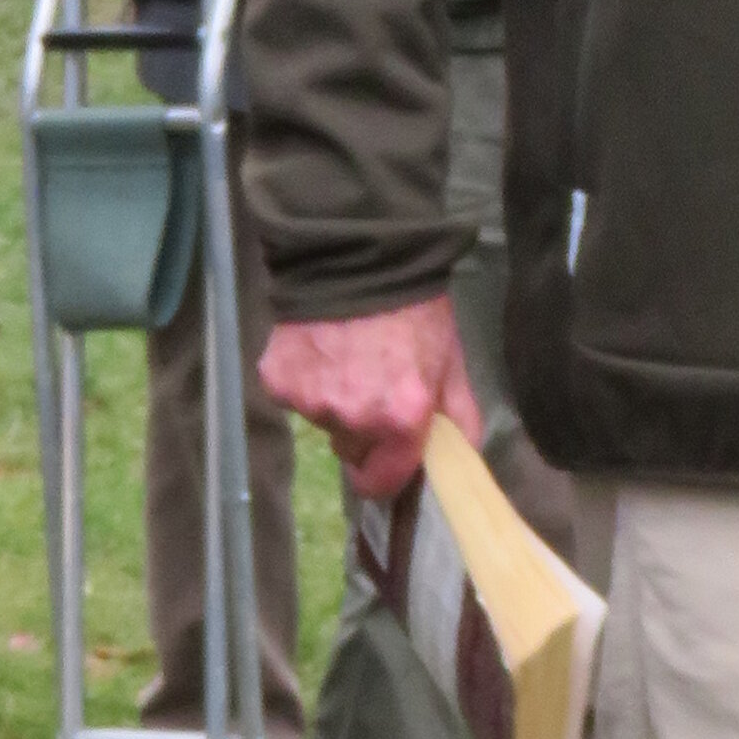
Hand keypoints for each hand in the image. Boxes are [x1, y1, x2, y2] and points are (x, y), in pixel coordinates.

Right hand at [262, 296, 480, 502]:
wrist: (357, 255)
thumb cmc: (414, 311)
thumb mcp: (451, 362)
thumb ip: (459, 417)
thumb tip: (461, 458)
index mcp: (400, 419)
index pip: (380, 483)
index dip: (384, 473)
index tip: (387, 457)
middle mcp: (352, 418)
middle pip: (351, 450)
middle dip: (362, 430)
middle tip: (372, 387)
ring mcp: (310, 401)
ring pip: (322, 421)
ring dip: (333, 401)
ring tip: (346, 357)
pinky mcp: (277, 381)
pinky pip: (293, 397)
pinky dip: (305, 379)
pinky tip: (319, 348)